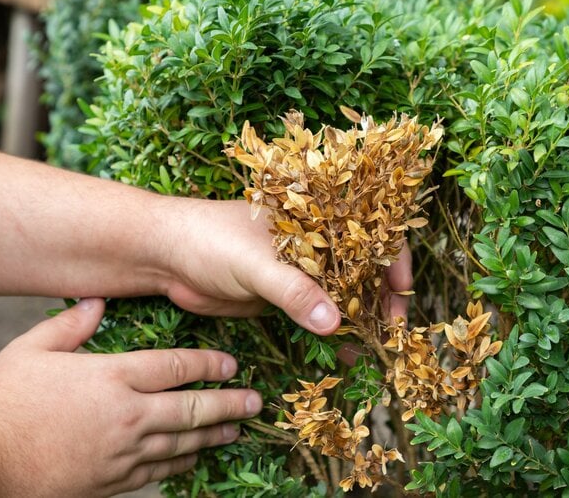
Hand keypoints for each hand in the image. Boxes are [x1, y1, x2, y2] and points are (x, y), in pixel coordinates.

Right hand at [0, 299, 260, 497]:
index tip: (233, 365)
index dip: (209, 364)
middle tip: (255, 402)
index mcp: (112, 377)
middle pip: (191, 408)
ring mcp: (123, 452)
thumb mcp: (32, 349)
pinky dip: (182, 464)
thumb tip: (98, 301)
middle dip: (228, 404)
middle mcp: (128, 414)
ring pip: (182, 443)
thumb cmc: (5, 401)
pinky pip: (158, 472)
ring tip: (237, 429)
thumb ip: (71, 325)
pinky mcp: (112, 482)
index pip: (174, 367)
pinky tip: (196, 458)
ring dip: (213, 435)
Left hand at [162, 200, 412, 333]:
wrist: (165, 257)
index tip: (403, 291)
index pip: (367, 231)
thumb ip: (293, 291)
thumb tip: (335, 323)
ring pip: (341, 293)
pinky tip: (345, 352)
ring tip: (376, 347)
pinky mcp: (283, 295)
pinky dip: (331, 332)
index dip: (392, 257)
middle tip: (393, 331)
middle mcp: (314, 241)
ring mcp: (299, 269)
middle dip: (380, 297)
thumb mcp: (255, 263)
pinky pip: (316, 313)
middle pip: (360, 267)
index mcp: (314, 217)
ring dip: (359, 318)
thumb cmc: (209, 240)